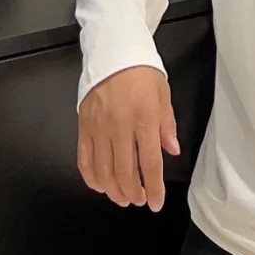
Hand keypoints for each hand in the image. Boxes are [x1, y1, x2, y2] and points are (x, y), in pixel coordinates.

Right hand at [77, 65, 179, 210]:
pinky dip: (92, 179)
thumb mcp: (162, 92)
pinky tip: (101, 185)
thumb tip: (172, 151)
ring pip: (103, 172)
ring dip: (113, 191)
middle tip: (139, 200)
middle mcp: (119, 125)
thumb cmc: (141, 71)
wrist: (112, 51)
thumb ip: (167, 125)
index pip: (149, 162)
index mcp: (144, 116)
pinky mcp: (83, 126)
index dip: (154, 187)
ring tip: (122, 197)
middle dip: (133, 193)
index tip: (156, 203)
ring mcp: (98, 127)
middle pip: (124, 173)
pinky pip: (84, 160)